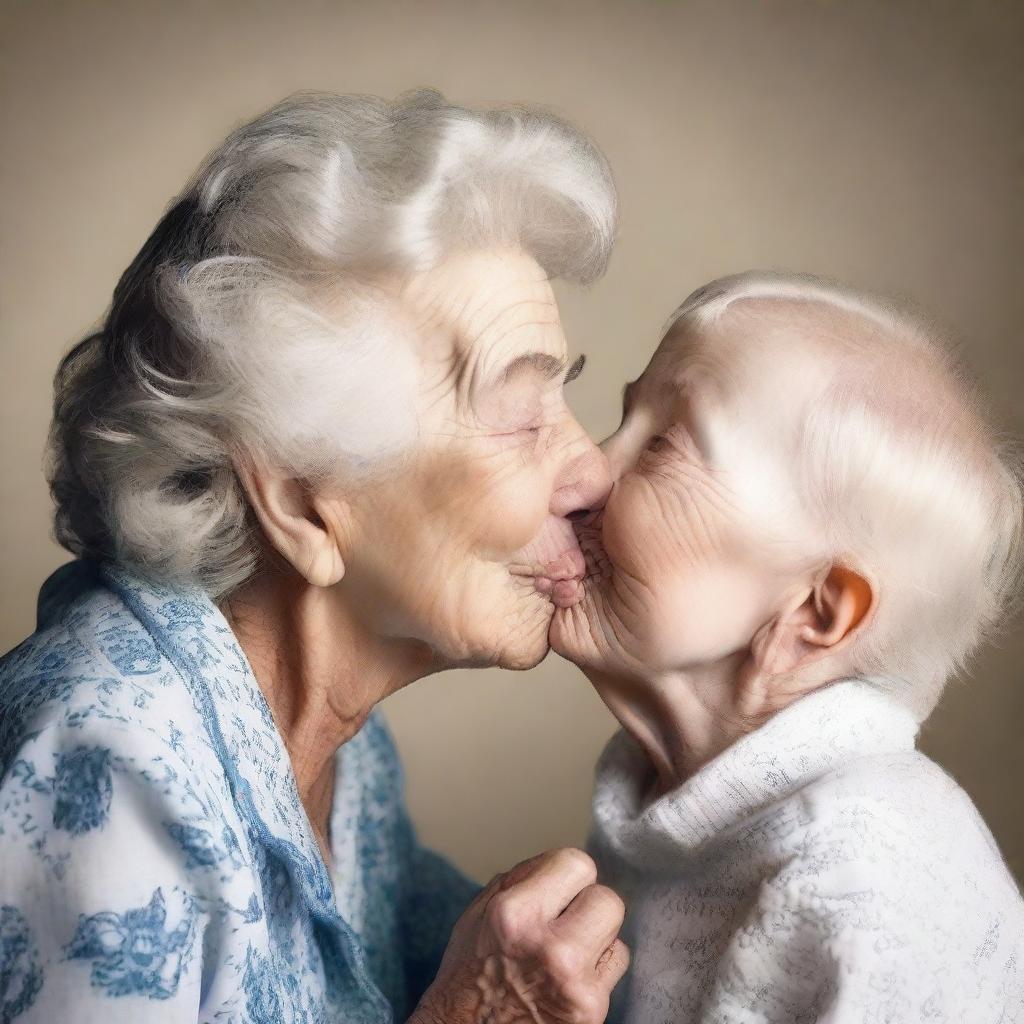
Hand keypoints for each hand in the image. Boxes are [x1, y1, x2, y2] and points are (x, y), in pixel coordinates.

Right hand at [412, 847, 628, 1023]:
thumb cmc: (468, 979)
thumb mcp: (478, 916)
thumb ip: (519, 882)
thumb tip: (556, 866)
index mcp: (514, 914)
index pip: (576, 863)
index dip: (566, 875)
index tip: (558, 888)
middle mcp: (549, 947)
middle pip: (607, 899)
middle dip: (588, 905)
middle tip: (566, 920)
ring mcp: (574, 984)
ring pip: (617, 936)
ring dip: (595, 939)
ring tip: (564, 954)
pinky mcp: (591, 1013)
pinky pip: (614, 971)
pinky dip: (597, 972)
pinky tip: (569, 980)